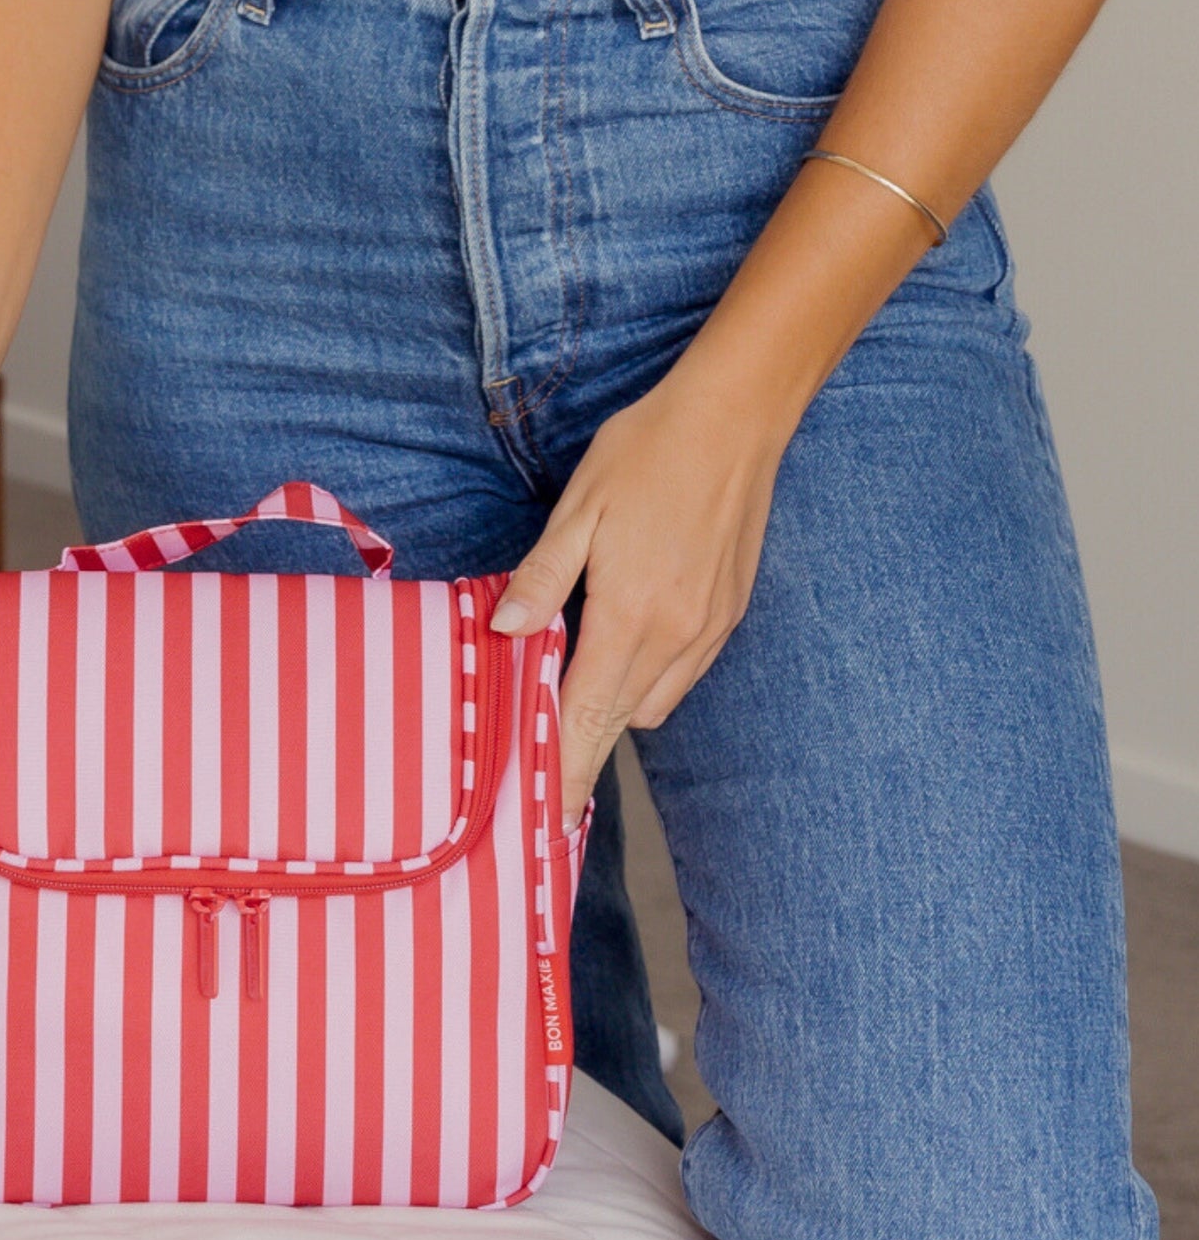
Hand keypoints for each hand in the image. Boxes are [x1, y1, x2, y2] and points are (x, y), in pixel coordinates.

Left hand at [487, 369, 787, 821]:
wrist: (734, 419)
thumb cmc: (646, 454)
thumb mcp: (578, 510)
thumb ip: (542, 577)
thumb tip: (504, 632)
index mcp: (632, 615)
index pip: (589, 715)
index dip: (566, 771)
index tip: (547, 820)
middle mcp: (678, 635)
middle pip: (621, 722)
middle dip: (584, 749)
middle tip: (546, 775)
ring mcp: (710, 628)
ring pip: (655, 703)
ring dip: (616, 709)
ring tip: (574, 694)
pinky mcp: (729, 613)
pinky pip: (684, 675)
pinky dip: (650, 680)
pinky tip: (623, 650)